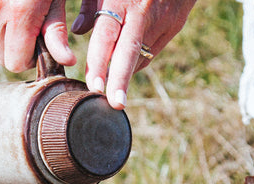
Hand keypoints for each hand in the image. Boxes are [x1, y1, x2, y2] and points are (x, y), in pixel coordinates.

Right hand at [0, 0, 76, 71]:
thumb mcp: (55, 0)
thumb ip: (56, 32)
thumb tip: (67, 61)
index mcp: (20, 15)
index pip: (15, 64)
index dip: (29, 60)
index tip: (39, 47)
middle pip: (0, 58)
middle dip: (16, 53)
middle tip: (32, 36)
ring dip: (1, 44)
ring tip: (17, 28)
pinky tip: (4, 15)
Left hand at [72, 0, 196, 108]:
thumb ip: (91, 4)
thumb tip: (78, 32)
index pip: (107, 36)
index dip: (99, 62)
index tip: (95, 86)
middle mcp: (144, 11)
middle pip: (129, 53)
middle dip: (120, 81)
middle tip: (114, 105)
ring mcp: (163, 19)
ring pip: (141, 56)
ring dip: (125, 74)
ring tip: (114, 91)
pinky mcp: (175, 25)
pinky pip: (152, 51)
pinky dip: (138, 60)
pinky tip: (128, 63)